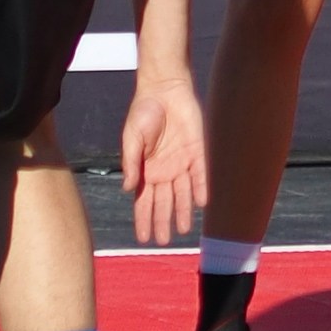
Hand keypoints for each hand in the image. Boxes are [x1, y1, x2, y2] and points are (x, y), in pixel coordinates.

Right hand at [118, 67, 207, 246]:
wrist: (164, 88)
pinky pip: (200, 173)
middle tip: (163, 242)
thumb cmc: (143, 111)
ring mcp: (181, 162)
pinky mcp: (197, 151)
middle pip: (163, 202)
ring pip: (182, 193)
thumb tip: (128, 189)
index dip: (143, 219)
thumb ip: (130, 163)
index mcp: (146, 170)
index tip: (143, 238)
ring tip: (183, 230)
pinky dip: (200, 188)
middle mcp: (164, 171)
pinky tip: (201, 203)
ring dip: (182, 211)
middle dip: (162, 221)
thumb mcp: (131, 137)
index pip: (144, 201)